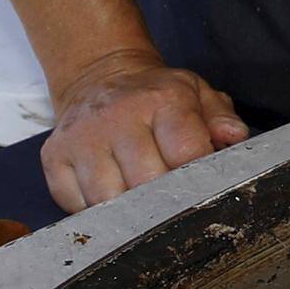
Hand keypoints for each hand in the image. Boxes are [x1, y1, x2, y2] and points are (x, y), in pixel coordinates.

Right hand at [42, 50, 245, 209]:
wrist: (99, 77)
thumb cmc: (155, 96)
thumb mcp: (196, 93)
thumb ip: (220, 118)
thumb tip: (235, 138)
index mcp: (162, 100)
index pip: (187, 154)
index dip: (199, 179)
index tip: (202, 186)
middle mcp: (117, 117)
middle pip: (147, 185)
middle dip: (165, 201)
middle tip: (172, 200)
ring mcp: (81, 138)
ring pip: (109, 202)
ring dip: (128, 211)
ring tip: (141, 200)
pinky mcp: (54, 157)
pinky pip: (77, 206)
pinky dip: (95, 212)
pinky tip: (110, 195)